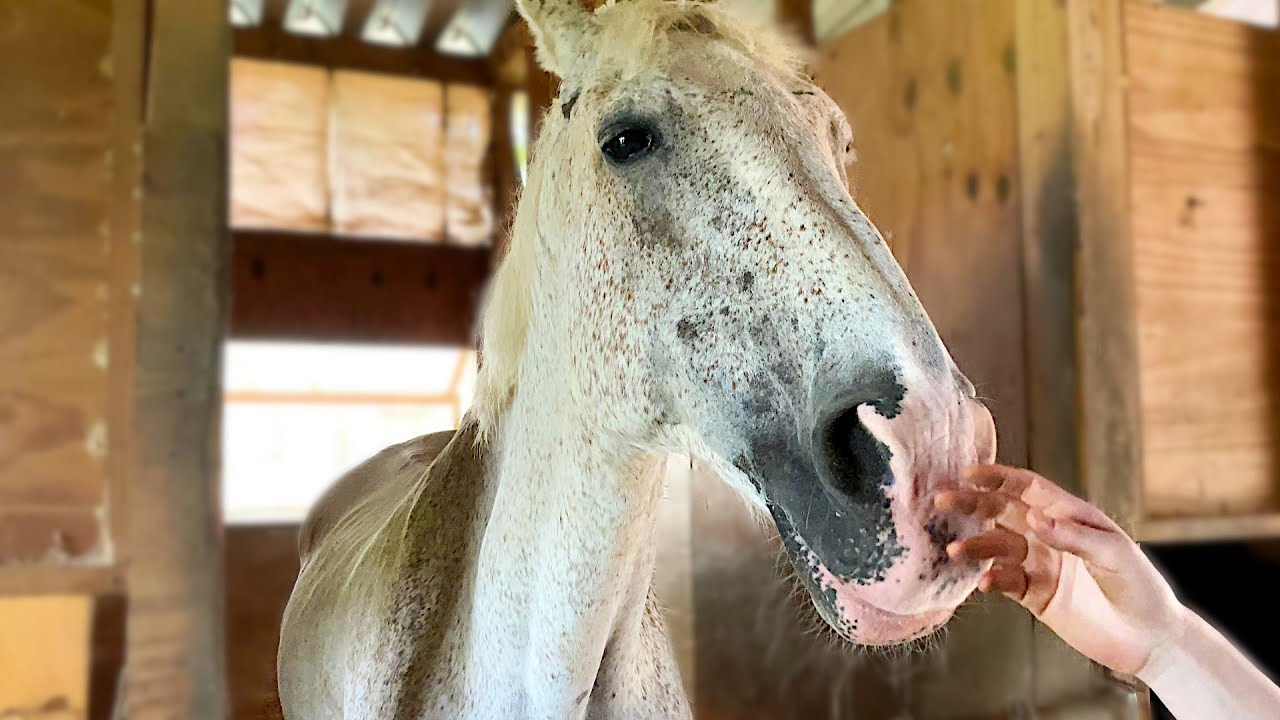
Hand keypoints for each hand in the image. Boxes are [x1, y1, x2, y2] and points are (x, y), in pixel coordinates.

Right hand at [936, 464, 1185, 675]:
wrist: (1149, 640)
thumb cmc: (1140, 588)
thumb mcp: (1114, 555)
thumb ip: (1073, 536)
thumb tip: (1033, 517)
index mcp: (1069, 516)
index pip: (1027, 488)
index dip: (998, 477)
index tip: (968, 473)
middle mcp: (1050, 536)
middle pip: (1003, 511)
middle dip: (972, 504)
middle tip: (942, 501)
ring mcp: (1040, 564)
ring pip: (997, 546)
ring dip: (976, 546)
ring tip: (956, 552)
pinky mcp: (1034, 594)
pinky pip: (1005, 581)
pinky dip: (991, 579)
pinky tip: (985, 584)